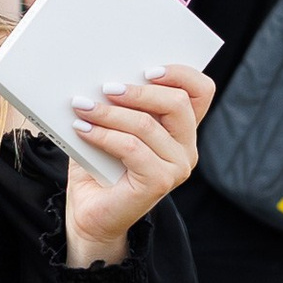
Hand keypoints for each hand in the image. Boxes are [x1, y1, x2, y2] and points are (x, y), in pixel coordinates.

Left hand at [63, 65, 211, 262]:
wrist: (90, 214)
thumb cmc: (100, 166)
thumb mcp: (112, 126)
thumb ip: (118, 103)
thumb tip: (103, 74)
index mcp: (181, 129)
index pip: (201, 91)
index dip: (180, 73)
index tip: (147, 68)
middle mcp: (186, 147)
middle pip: (177, 103)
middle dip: (139, 91)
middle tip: (106, 87)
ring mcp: (177, 167)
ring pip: (147, 124)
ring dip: (110, 113)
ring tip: (82, 107)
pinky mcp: (159, 182)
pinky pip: (131, 148)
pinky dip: (103, 135)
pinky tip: (82, 130)